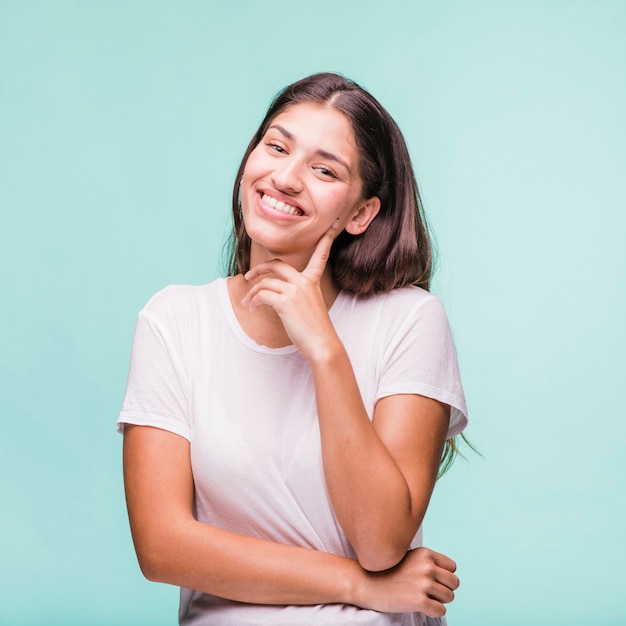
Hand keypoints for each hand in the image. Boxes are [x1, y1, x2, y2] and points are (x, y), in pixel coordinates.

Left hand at [241, 221, 340, 361]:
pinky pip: (262, 294)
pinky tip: (253, 308)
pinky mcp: (285, 302)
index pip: (320, 255)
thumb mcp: (310, 306)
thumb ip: (298, 295)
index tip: (333, 225)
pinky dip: (254, 300)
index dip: (326, 240)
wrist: (322, 345)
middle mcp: (304, 282)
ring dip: (252, 292)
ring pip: (264, 282)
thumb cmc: (316, 330)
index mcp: (313, 282)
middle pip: (277, 264)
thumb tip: (275, 295)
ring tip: (248, 303)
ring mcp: (295, 291)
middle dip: (259, 268)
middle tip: (249, 277)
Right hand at [353, 548, 458, 616]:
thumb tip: (448, 574)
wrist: (367, 582)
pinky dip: (433, 611)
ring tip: (422, 597)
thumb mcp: (409, 557)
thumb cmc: (387, 571)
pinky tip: (420, 606)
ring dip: (438, 601)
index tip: (432, 579)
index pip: (453, 567)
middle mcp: (427, 567)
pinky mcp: (419, 601)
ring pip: (449, 597)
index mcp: (426, 554)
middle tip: (428, 591)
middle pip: (454, 583)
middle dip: (444, 589)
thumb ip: (427, 562)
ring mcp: (424, 584)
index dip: (444, 575)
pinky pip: (441, 611)